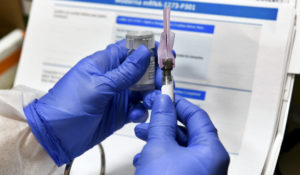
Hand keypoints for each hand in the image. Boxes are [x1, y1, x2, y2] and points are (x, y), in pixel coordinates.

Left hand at [24, 40, 153, 165]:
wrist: (56, 136)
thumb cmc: (68, 105)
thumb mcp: (99, 86)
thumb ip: (125, 72)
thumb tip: (144, 52)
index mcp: (104, 64)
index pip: (129, 49)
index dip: (148, 50)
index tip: (164, 55)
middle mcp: (113, 78)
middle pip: (141, 70)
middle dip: (153, 76)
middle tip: (160, 83)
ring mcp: (117, 96)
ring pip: (143, 90)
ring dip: (151, 95)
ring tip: (150, 102)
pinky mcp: (120, 113)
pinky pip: (138, 108)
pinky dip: (141, 111)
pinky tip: (135, 115)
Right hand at [134, 95, 229, 174]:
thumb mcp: (159, 148)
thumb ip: (162, 121)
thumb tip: (163, 101)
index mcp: (210, 151)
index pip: (198, 116)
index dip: (179, 104)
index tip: (164, 97)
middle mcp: (210, 163)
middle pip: (188, 132)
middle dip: (164, 123)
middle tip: (149, 115)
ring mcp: (199, 174)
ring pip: (179, 148)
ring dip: (159, 140)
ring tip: (140, 135)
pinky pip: (176, 163)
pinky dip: (160, 157)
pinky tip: (143, 159)